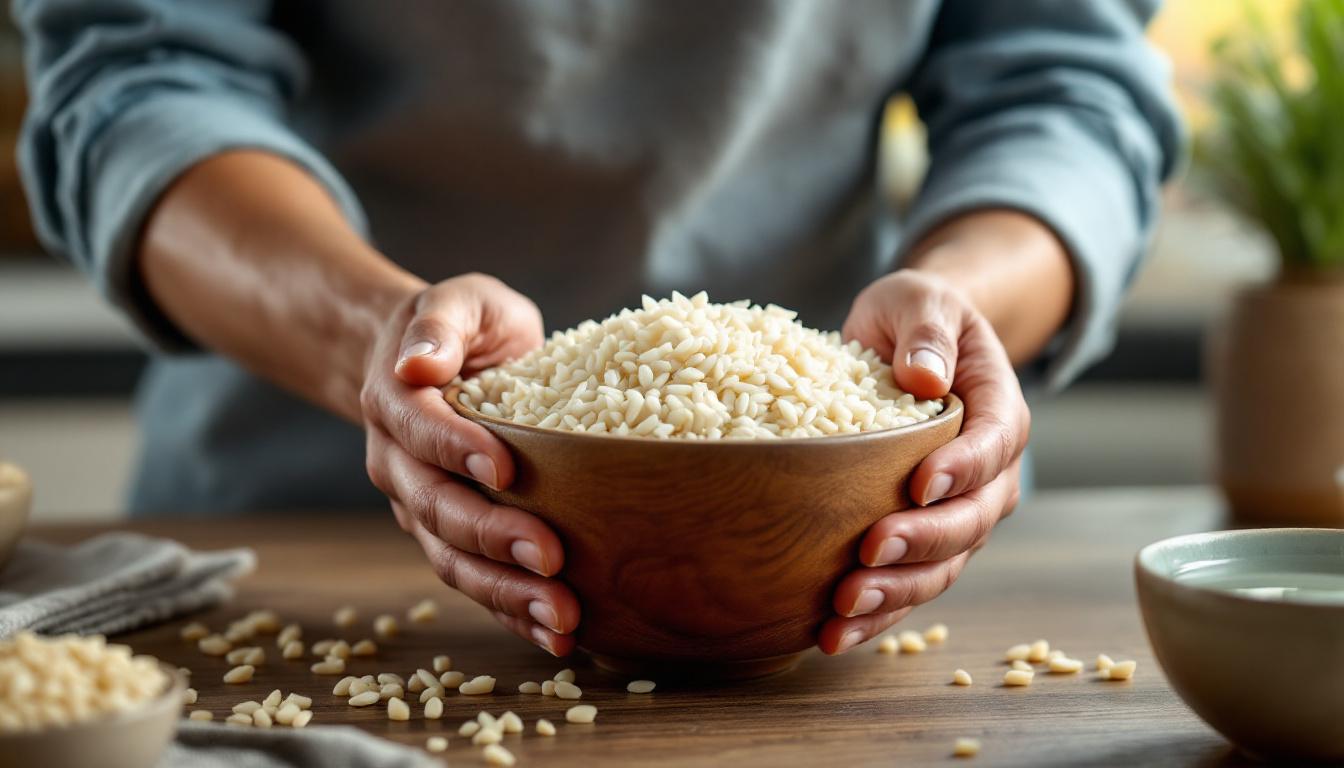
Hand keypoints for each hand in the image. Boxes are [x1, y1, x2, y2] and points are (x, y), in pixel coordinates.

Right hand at [360, 273, 580, 654]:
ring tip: (562, 615)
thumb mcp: (456, 300)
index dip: (458, 449)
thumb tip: (418, 361)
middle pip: (438, 509)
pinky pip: (475, 582)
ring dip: (506, 592)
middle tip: (551, 557)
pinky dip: (511, 612)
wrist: (428, 362)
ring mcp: (421, 508)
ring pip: (453, 559)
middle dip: (494, 537)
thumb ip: (440, 323)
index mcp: (397, 402)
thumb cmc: (460, 326)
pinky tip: (556, 636)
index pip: (422, 429)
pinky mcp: (450, 537)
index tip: (505, 467)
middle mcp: (399, 464)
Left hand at [818, 269, 1028, 653]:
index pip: (993, 447)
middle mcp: (989, 475)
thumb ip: (926, 330)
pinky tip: (832, 637)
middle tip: (871, 553)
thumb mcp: (920, 299)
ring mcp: (957, 514)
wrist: (909, 344)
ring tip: (844, 611)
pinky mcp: (920, 539)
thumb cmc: (915, 316)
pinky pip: (908, 584)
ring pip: (942, 567)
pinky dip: (877, 615)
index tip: (919, 484)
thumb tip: (924, 375)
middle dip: (923, 543)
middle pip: (971, 521)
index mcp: (1000, 413)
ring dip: (896, 593)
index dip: (962, 469)